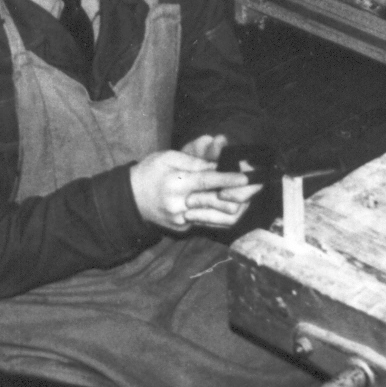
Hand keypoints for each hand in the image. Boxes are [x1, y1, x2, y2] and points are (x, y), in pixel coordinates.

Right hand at [130, 142, 253, 232]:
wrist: (129, 199)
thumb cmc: (149, 172)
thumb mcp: (168, 157)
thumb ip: (194, 161)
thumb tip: (218, 163)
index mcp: (176, 184)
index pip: (208, 182)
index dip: (230, 179)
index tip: (247, 176)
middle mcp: (180, 206)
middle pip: (219, 204)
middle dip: (242, 194)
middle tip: (256, 186)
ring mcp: (182, 221)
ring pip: (219, 219)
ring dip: (238, 207)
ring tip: (249, 195)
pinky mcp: (183, 229)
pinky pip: (209, 222)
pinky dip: (222, 212)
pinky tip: (230, 202)